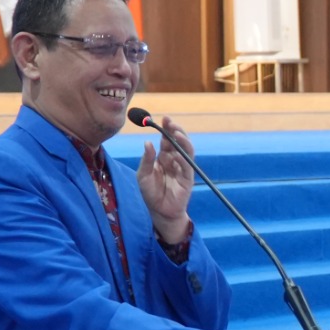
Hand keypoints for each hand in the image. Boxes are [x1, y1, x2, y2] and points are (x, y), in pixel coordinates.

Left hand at [137, 116, 194, 243]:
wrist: (159, 212)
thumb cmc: (150, 193)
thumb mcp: (142, 175)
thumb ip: (146, 159)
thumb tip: (148, 142)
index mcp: (163, 157)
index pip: (166, 140)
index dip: (166, 129)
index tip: (163, 118)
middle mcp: (174, 160)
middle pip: (178, 141)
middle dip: (176, 130)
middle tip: (170, 123)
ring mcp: (182, 168)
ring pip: (186, 151)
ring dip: (183, 141)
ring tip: (177, 133)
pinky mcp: (187, 179)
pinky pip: (187, 167)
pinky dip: (183, 159)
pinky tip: (177, 154)